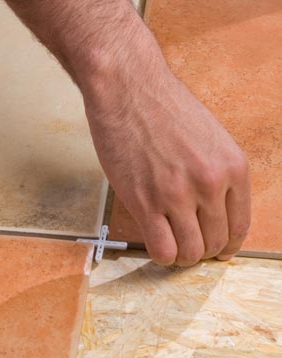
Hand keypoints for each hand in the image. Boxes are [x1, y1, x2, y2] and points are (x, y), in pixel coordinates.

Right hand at [81, 48, 250, 265]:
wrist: (128, 90)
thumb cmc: (162, 108)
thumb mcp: (208, 138)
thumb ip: (214, 173)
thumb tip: (211, 209)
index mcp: (233, 167)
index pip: (239, 225)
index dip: (226, 244)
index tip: (216, 249)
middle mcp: (210, 184)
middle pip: (214, 242)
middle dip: (201, 250)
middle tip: (187, 247)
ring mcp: (176, 195)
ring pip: (189, 252)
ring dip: (182, 257)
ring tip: (171, 248)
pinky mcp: (144, 202)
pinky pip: (162, 248)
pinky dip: (161, 256)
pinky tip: (156, 246)